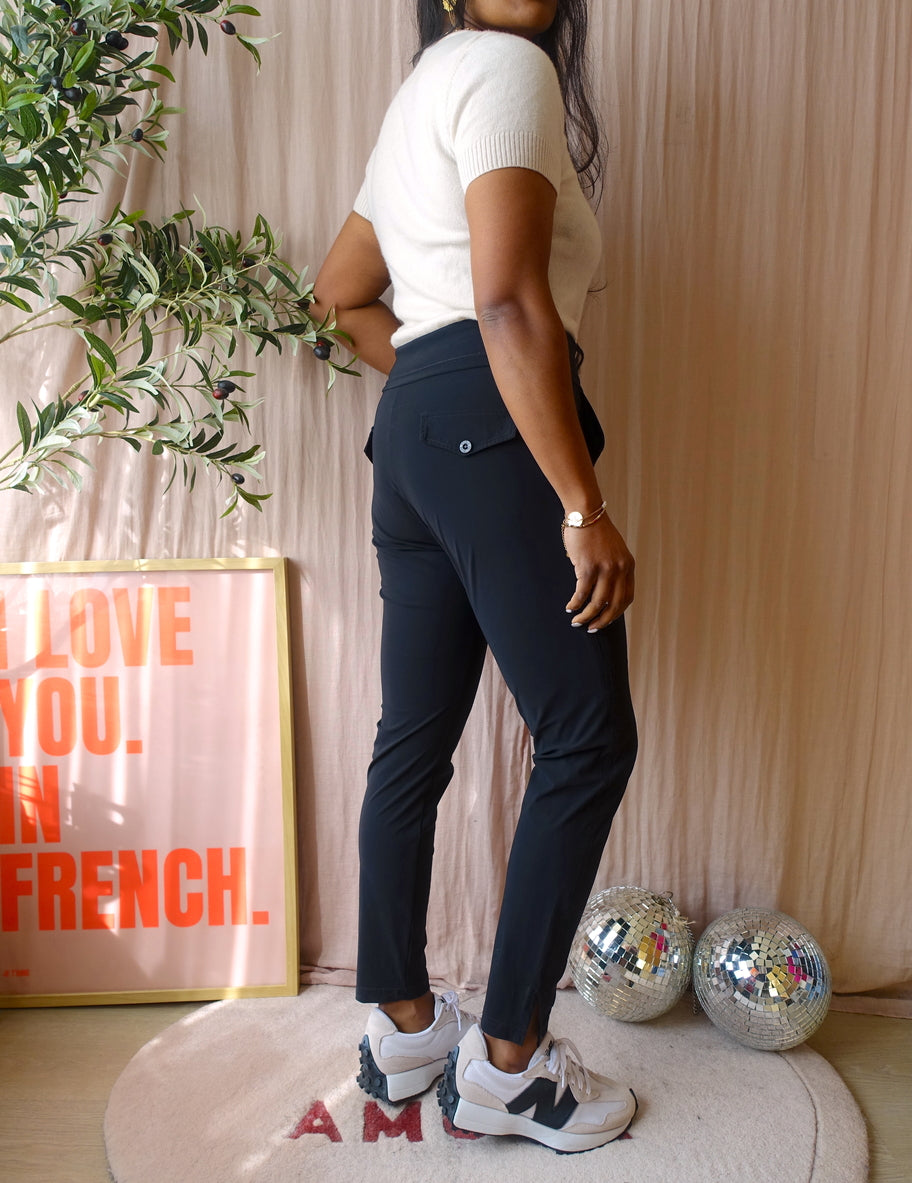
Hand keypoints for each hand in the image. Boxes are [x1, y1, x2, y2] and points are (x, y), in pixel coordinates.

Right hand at [564, 515, 634, 630]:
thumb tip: (602, 592)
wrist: (585, 513)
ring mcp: (604, 569)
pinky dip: (576, 604)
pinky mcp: (588, 567)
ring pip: (597, 602)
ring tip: (577, 622)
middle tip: (592, 628)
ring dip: (586, 616)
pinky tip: (570, 607)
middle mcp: (619, 569)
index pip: (627, 597)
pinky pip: (582, 593)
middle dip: (603, 620)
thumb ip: (613, 568)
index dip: (617, 612)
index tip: (607, 619)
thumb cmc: (595, 531)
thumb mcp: (613, 550)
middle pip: (614, 604)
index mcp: (628, 565)